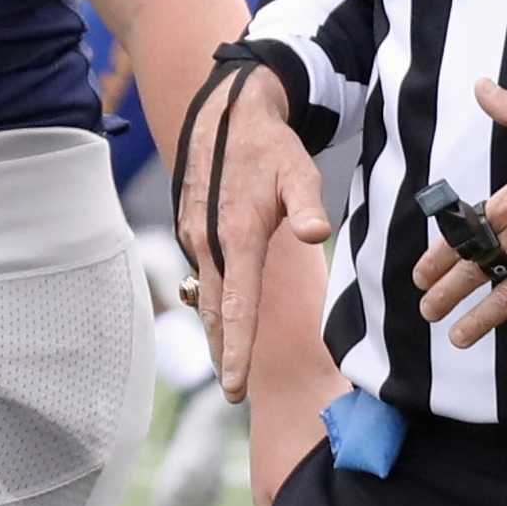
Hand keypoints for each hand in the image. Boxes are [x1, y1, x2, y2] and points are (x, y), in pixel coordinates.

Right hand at [173, 69, 332, 402]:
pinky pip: (204, 273)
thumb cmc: (271, 146)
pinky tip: (224, 314)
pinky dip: (213, 299)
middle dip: (224, 354)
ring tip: (227, 364)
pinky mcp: (192, 227)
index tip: (235, 388)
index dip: (237, 350)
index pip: (238, 307)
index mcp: (236, 236)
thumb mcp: (298, 171)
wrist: (229, 113)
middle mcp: (208, 241)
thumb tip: (314, 235)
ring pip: (207, 294)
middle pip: (217, 312)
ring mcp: (195, 235)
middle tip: (234, 393)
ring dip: (217, 330)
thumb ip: (306, 206)